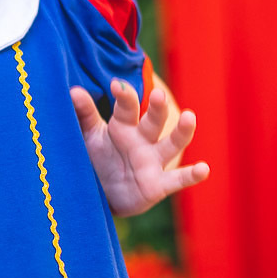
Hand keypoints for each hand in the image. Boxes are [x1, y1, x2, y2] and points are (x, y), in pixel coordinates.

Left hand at [70, 79, 208, 216]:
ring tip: (189, 117)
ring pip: (171, 144)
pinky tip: (204, 169)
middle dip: (157, 108)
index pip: (127, 107)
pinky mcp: (159, 185)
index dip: (124, 96)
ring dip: (182, 132)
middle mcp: (142, 139)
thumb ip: (83, 114)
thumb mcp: (88, 135)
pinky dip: (192, 175)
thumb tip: (72, 90)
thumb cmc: (97, 156)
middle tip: (158, 94)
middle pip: (153, 121)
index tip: (116, 85)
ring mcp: (153, 161)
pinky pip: (178, 179)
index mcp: (123, 124)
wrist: (101, 193)